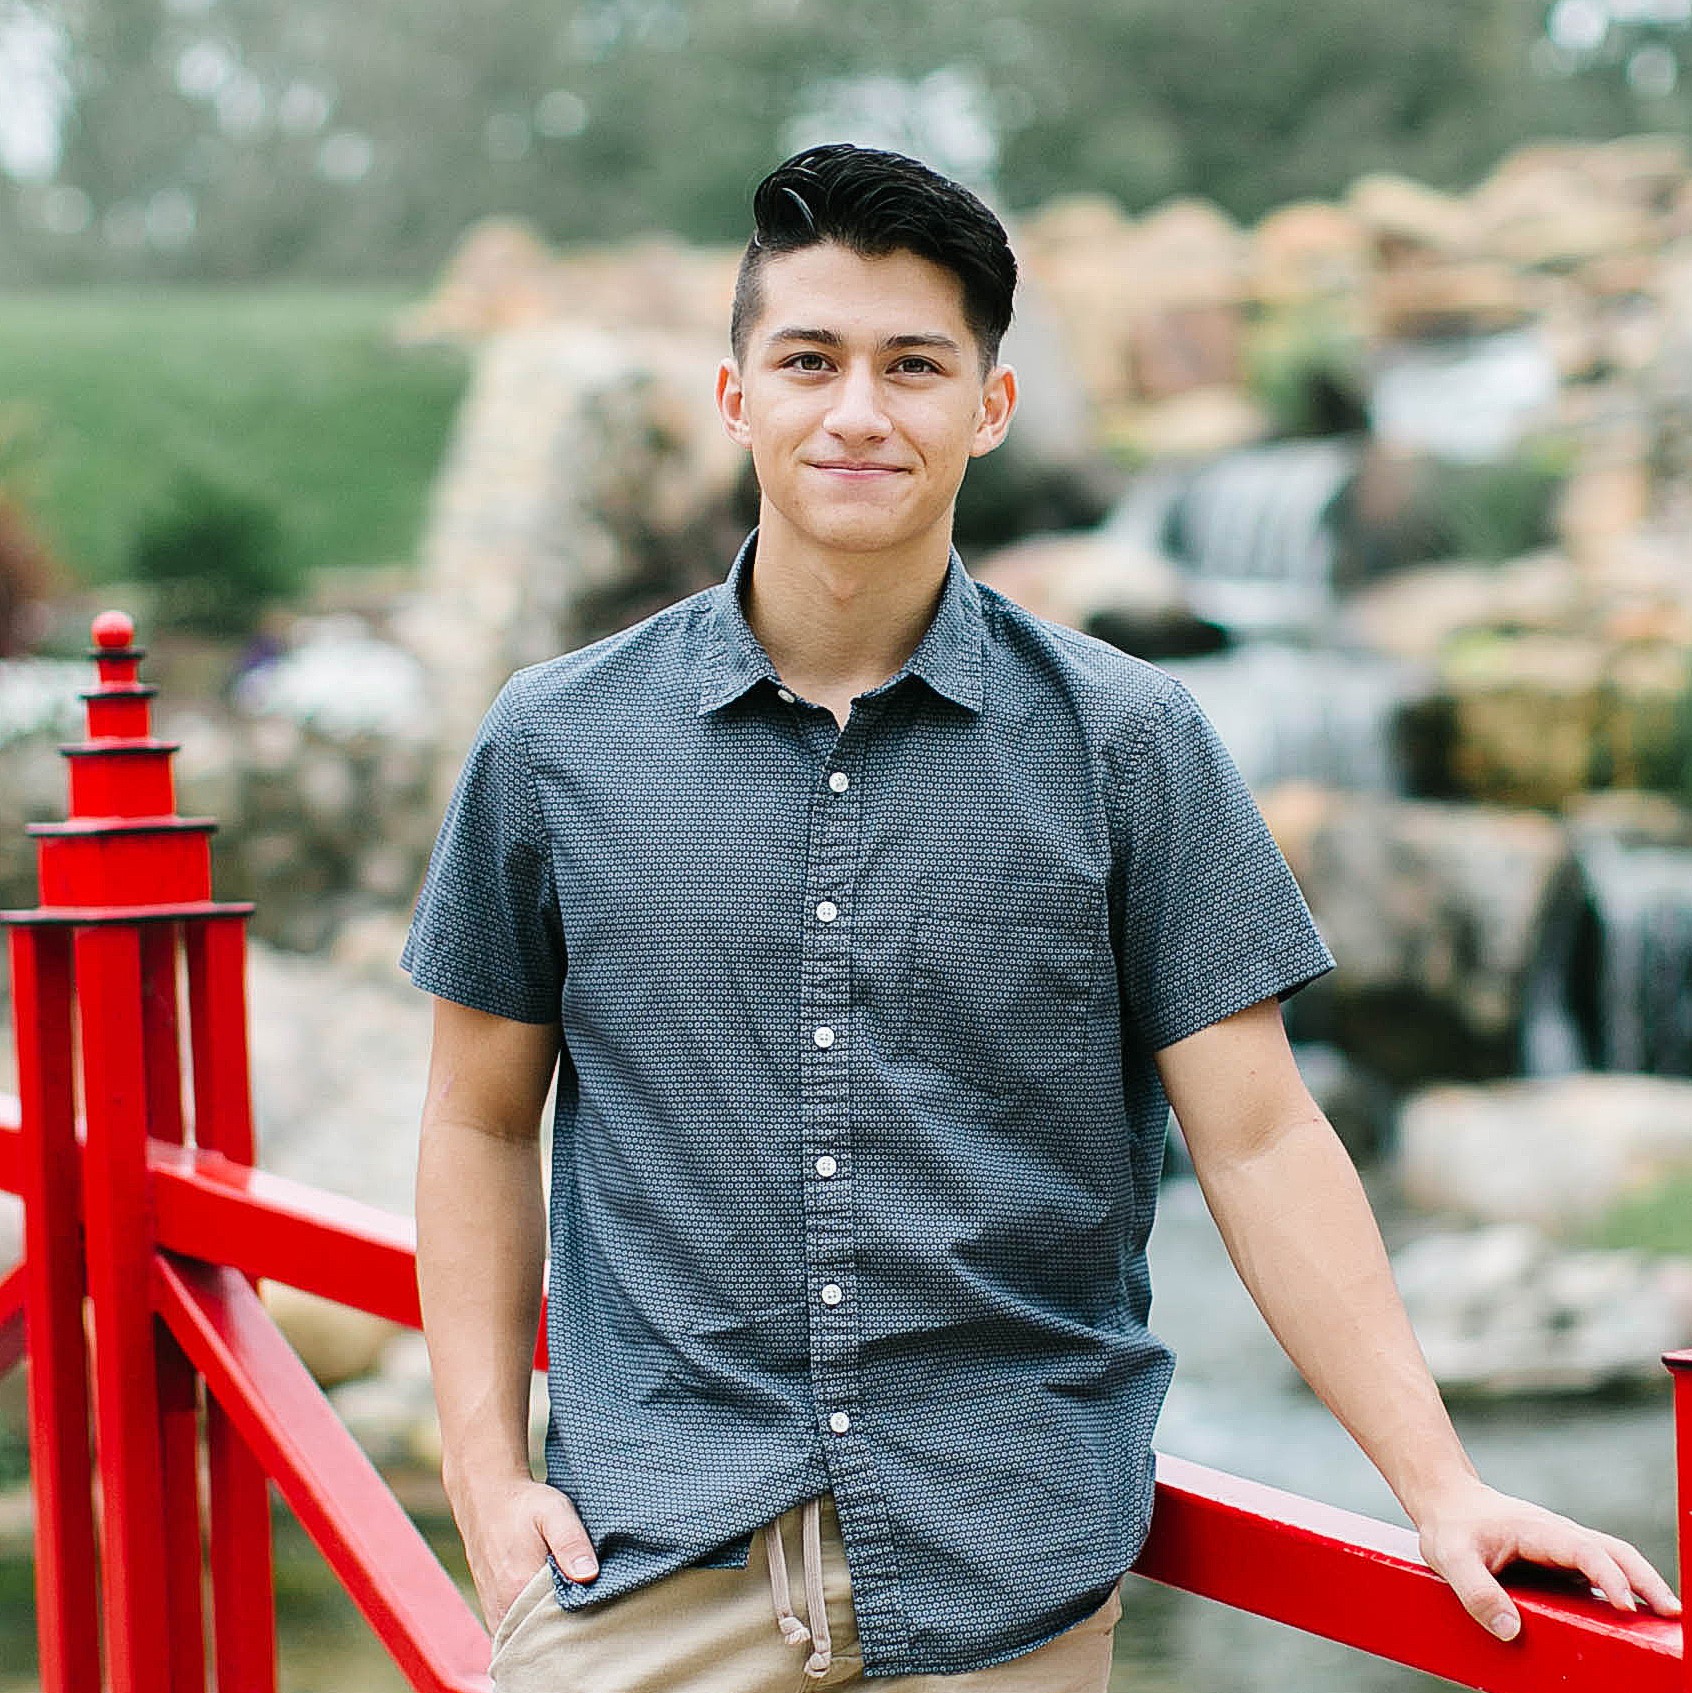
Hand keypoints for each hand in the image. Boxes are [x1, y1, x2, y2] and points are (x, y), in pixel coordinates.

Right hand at [459, 1474, 599, 1633]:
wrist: (486, 1498)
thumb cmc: (524, 1504)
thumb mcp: (554, 1511)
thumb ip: (571, 1543)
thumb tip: (589, 1575)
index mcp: (518, 1588)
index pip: (555, 1630)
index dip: (580, 1630)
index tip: (601, 1622)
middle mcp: (503, 1609)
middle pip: (541, 1641)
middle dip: (566, 1639)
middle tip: (594, 1626)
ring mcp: (495, 1613)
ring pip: (527, 1641)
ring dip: (550, 1636)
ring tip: (576, 1621)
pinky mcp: (493, 1611)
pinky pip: (516, 1635)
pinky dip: (534, 1631)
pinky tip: (554, 1616)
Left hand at [1415, 1478, 1680, 1640]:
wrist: (1447, 1501)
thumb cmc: (1450, 1528)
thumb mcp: (1450, 1558)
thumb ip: (1477, 1592)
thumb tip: (1510, 1630)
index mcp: (1536, 1530)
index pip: (1582, 1550)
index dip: (1607, 1576)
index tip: (1625, 1605)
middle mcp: (1557, 1534)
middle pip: (1612, 1550)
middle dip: (1644, 1579)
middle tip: (1671, 1612)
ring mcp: (1562, 1545)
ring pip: (1612, 1557)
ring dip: (1641, 1582)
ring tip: (1665, 1615)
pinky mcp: (1561, 1559)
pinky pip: (1599, 1570)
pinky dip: (1623, 1586)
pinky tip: (1633, 1613)